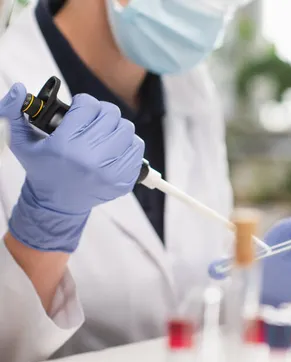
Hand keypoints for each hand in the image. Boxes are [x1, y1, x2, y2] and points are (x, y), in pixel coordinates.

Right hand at [0, 83, 143, 251]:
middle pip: (111, 114)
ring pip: (127, 129)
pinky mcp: (124, 180)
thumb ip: (12, 112)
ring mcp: (110, 171)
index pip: (88, 105)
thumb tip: (19, 87)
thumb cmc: (42, 168)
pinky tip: (114, 147)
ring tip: (104, 133)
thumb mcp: (21, 142)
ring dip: (116, 127)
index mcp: (65, 146)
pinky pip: (137, 149)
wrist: (57, 203)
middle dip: (101, 113)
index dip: (83, 103)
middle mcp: (90, 159)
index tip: (80, 109)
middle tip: (93, 120)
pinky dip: (127, 144)